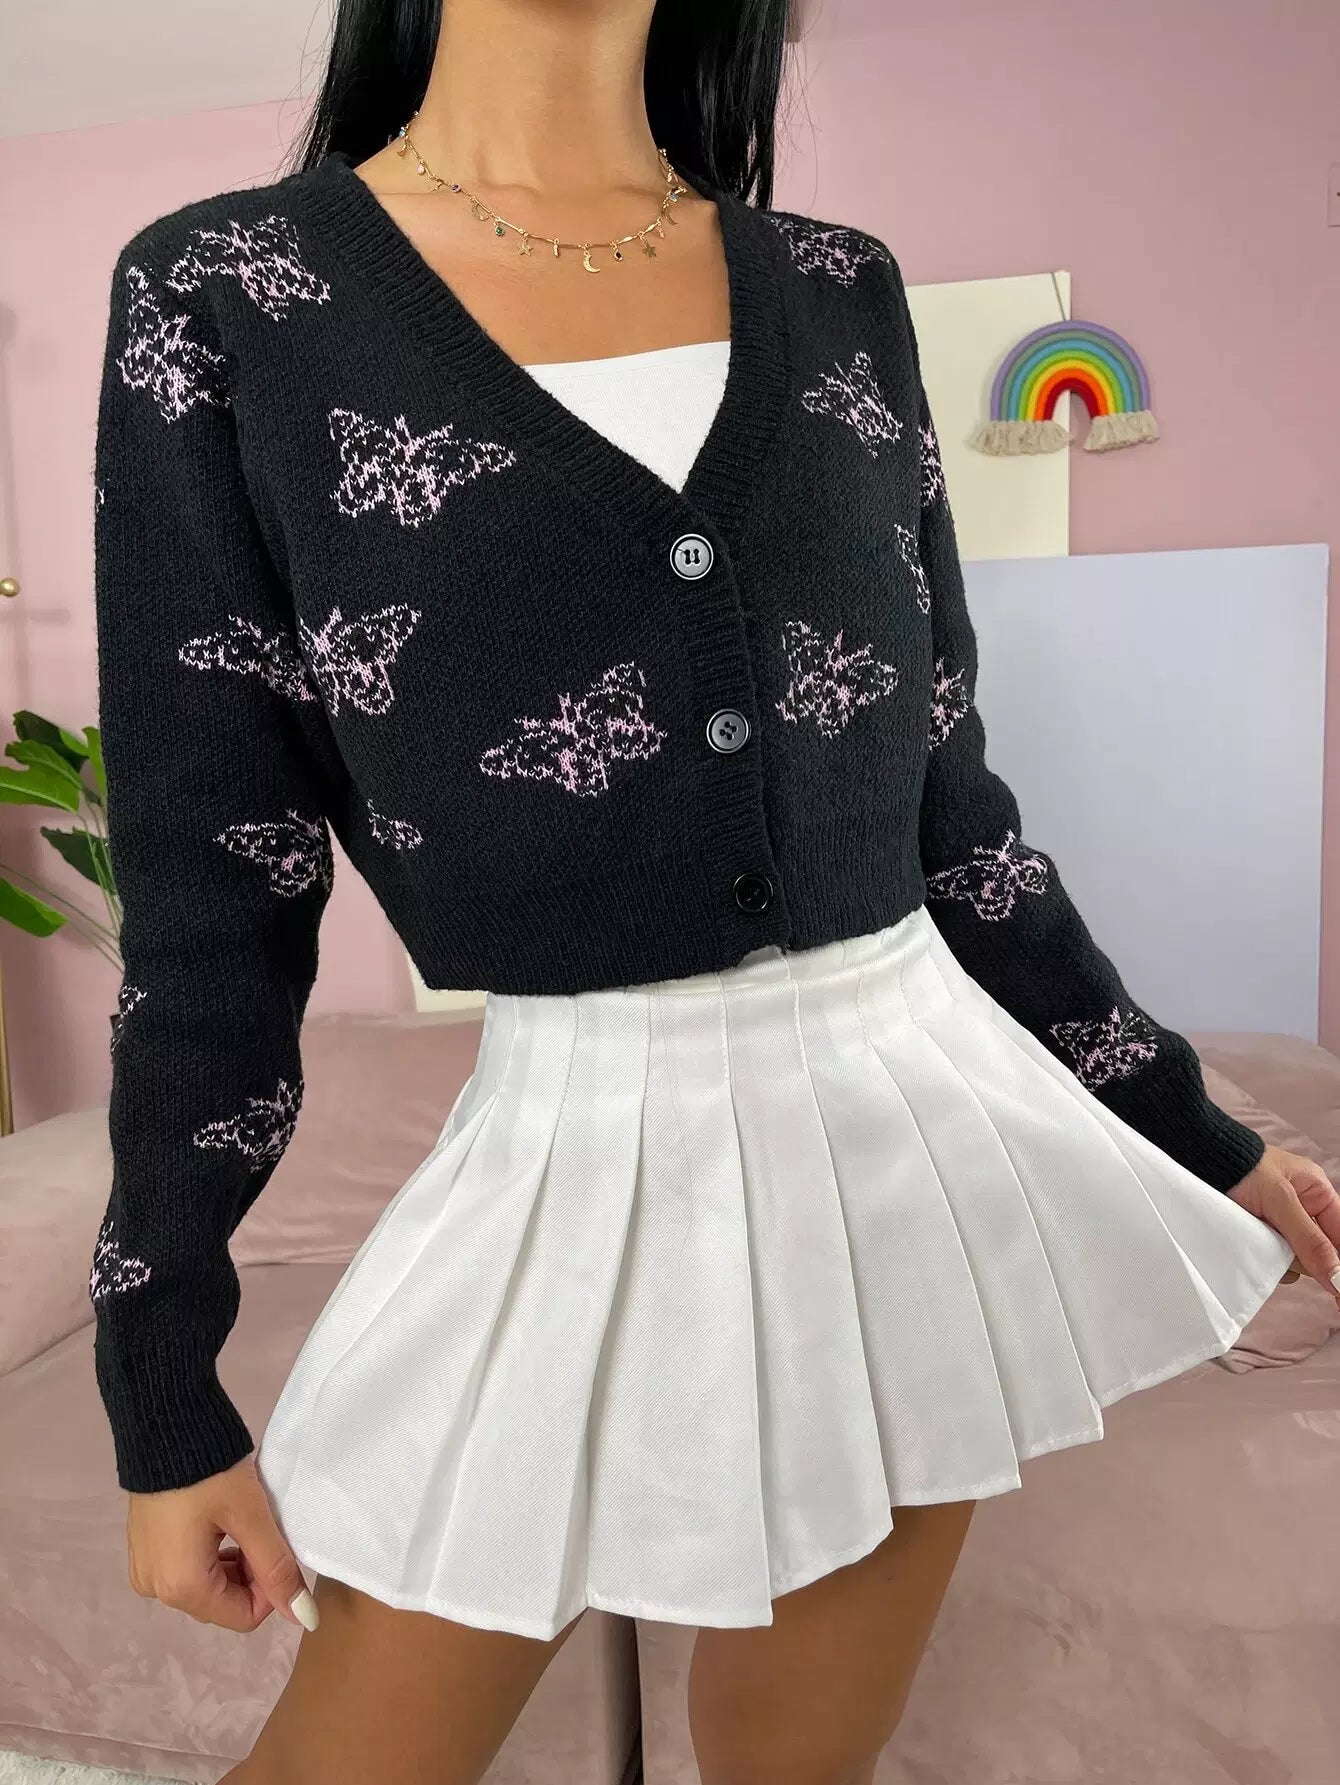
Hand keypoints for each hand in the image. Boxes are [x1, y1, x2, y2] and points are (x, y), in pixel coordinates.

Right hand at [127, 1453, 318, 1633]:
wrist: (163, 1426)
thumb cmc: (210, 1472)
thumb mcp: (251, 1517)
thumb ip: (278, 1569)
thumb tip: (305, 1618)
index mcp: (180, 1588)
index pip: (245, 1617)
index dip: (271, 1588)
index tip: (277, 1546)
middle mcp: (156, 1590)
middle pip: (223, 1603)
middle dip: (250, 1574)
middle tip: (260, 1528)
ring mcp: (146, 1571)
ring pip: (207, 1586)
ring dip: (233, 1563)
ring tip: (240, 1520)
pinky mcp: (144, 1551)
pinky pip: (186, 1569)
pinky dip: (211, 1554)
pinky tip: (219, 1521)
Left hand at [1226, 1146, 1339, 1305]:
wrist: (1194, 1161)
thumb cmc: (1239, 1167)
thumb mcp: (1279, 1199)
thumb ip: (1309, 1238)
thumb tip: (1338, 1276)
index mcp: (1316, 1193)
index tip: (1339, 1289)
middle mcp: (1301, 1211)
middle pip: (1319, 1252)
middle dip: (1304, 1256)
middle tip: (1284, 1246)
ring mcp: (1278, 1226)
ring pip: (1295, 1261)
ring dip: (1280, 1257)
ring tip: (1260, 1232)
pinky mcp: (1257, 1238)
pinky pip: (1271, 1262)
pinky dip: (1262, 1259)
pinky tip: (1250, 1242)